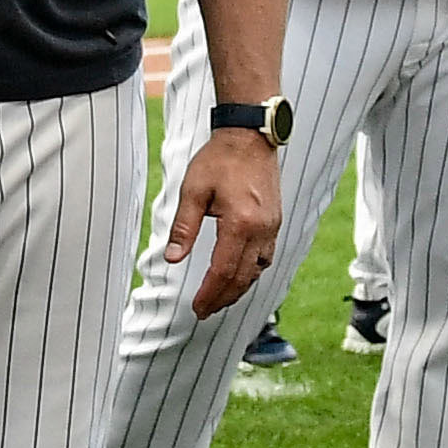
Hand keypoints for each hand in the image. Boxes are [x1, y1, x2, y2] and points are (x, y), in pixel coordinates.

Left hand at [164, 130, 284, 317]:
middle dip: (222, 298)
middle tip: (204, 312)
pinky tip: (238, 275)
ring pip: (257, 270)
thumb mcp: (193, 190)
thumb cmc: (219, 159)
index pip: (224, 270)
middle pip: (243, 277)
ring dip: (238, 289)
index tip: (197, 308)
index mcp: (240, 223)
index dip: (210, 293)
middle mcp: (261, 229)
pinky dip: (251, 272)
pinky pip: (266, 257)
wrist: (250, 136)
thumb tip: (173, 259)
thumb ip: (184, 228)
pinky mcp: (274, 222)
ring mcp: (272, 226)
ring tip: (218, 299)